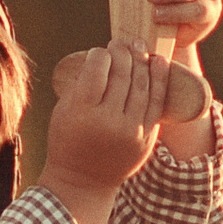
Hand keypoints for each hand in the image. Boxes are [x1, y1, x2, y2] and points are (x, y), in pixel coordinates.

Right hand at [37, 44, 169, 223]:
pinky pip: (156, 103)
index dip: (102, 54)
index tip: (101, 52)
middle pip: (123, 74)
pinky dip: (159, 80)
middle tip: (124, 42)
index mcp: (83, 111)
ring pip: (142, 86)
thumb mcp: (64, 110)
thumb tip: (104, 55)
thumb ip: (81, 83)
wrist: (84, 182)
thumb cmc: (68, 140)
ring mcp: (131, 131)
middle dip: (124, 52)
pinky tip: (158, 63)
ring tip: (140, 47)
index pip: (99, 68)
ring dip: (142, 61)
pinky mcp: (146, 138)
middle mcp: (108, 121)